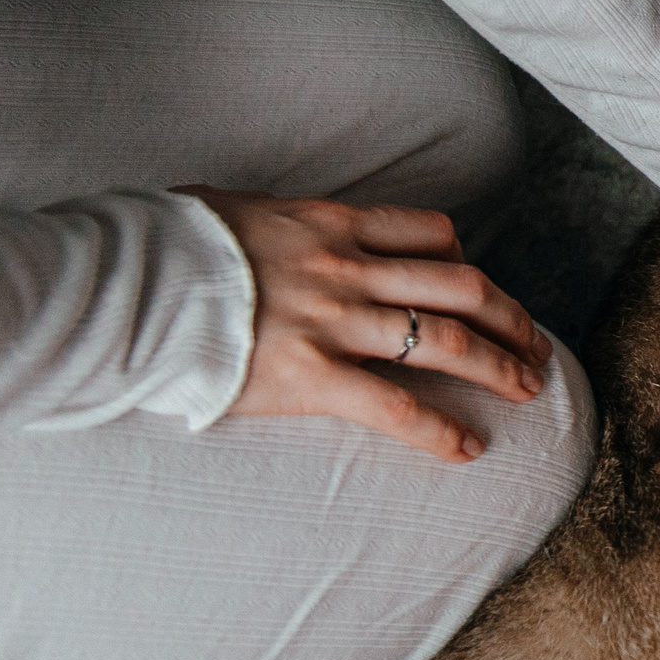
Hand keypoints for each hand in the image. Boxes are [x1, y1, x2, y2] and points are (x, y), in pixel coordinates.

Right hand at [187, 188, 551, 462]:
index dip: (464, 258)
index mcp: (330, 223)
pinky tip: (466, 450)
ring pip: (447, 339)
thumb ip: (269, 223)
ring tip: (528, 387)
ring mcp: (334, 322)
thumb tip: (259, 227)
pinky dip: (438, 431)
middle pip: (460, 284)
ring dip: (498, 365)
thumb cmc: (164, 245)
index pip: (428, 230)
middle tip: (535, 343)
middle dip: (509, 315)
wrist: (124, 284)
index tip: (476, 280)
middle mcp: (347, 268)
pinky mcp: (311, 376)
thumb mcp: (229, 208)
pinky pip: (394, 407)